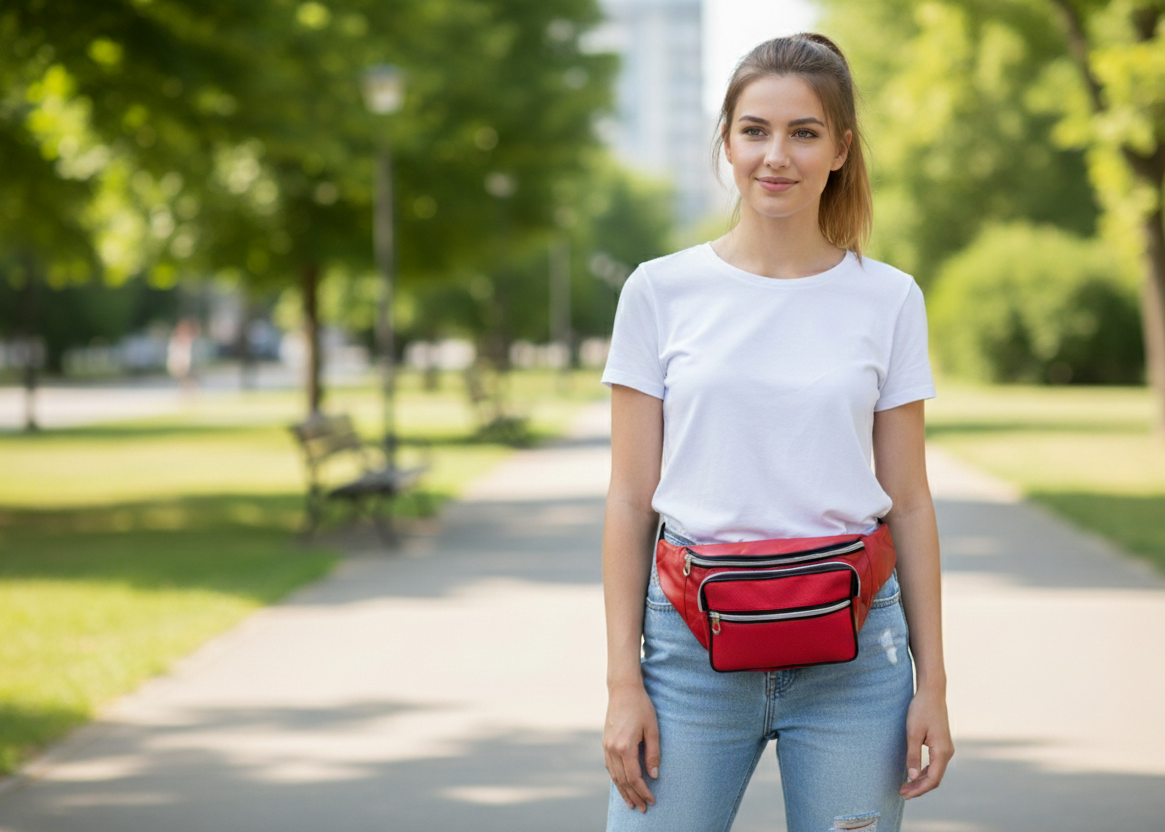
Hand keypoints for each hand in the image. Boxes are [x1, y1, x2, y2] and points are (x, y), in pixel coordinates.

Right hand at [603, 682, 659, 812]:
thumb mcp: (653, 729)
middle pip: (623, 780)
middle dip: (634, 796)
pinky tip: (622, 785)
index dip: (644, 791)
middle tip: (643, 808)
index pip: (634, 777)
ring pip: (614, 776)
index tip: (652, 799)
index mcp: (625, 747)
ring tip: (631, 803)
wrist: (623, 690)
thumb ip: (653, 753)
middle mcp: (612, 749)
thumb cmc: (641, 707)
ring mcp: (606, 746)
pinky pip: (609, 767)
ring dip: (623, 791)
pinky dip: (616, 779)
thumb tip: (654, 775)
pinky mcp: (605, 743)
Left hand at [899, 686, 953, 798]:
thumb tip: (912, 776)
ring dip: (921, 781)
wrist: (932, 692)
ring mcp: (946, 748)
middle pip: (935, 778)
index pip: (932, 779)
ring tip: (905, 786)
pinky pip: (935, 764)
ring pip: (935, 772)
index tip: (905, 794)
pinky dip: (924, 771)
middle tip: (902, 793)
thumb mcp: (913, 733)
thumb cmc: (921, 710)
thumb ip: (913, 756)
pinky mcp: (941, 744)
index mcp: (942, 751)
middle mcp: (947, 752)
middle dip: (919, 788)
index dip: (919, 789)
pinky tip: (913, 774)